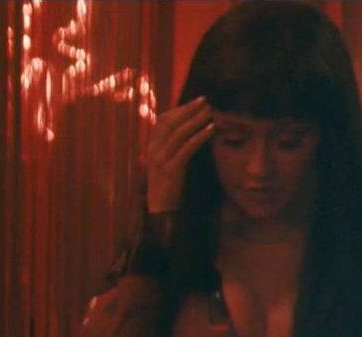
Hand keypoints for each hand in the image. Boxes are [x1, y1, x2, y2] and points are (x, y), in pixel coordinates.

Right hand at [143, 97, 213, 212]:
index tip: (195, 102)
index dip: (179, 110)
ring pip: (179, 133)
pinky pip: (186, 148)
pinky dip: (199, 137)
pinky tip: (210, 130)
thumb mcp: (166, 163)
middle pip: (171, 123)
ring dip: (196, 121)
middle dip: (189, 110)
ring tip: (210, 113)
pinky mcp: (171, 169)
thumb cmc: (167, 186)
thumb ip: (171, 148)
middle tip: (205, 101)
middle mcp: (153, 151)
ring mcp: (161, 160)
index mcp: (151, 147)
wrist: (160, 210)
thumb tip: (184, 131)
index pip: (163, 121)